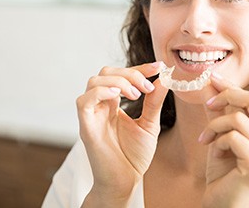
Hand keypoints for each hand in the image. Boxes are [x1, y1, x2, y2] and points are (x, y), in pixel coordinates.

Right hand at [76, 62, 167, 204]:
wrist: (126, 181)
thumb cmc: (134, 155)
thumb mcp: (149, 124)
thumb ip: (154, 102)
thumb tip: (163, 79)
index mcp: (113, 103)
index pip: (121, 75)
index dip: (139, 68)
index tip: (159, 67)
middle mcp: (100, 105)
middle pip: (106, 72)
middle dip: (130, 73)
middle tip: (147, 86)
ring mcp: (92, 115)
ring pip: (94, 81)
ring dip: (118, 81)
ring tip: (136, 95)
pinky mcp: (86, 127)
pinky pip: (84, 100)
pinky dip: (101, 92)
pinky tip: (119, 97)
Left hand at [199, 74, 248, 207]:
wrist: (223, 204)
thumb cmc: (225, 172)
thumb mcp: (222, 135)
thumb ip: (219, 111)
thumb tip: (210, 83)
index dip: (233, 87)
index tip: (213, 78)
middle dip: (228, 96)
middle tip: (208, 105)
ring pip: (239, 118)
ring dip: (215, 126)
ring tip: (206, 139)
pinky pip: (233, 137)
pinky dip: (218, 141)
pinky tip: (214, 153)